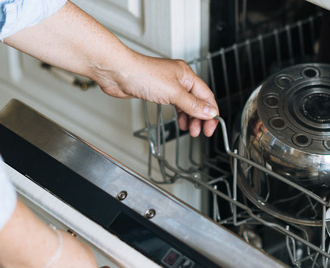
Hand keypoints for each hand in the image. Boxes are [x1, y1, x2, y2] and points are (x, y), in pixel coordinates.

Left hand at [93, 52, 219, 137]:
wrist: (119, 72)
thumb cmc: (142, 74)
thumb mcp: (173, 93)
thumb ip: (192, 105)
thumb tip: (209, 112)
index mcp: (186, 75)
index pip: (206, 95)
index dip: (211, 112)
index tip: (211, 126)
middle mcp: (179, 79)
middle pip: (197, 101)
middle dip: (200, 117)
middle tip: (200, 131)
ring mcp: (168, 85)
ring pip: (186, 104)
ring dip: (190, 117)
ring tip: (190, 129)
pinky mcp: (158, 91)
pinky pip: (175, 104)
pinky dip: (180, 114)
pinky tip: (179, 121)